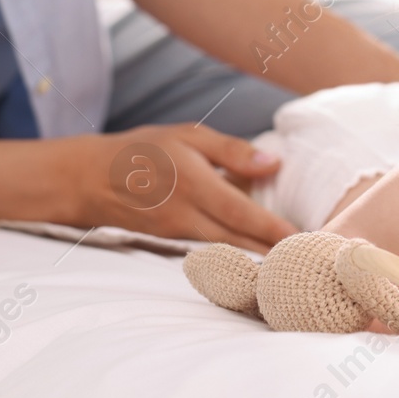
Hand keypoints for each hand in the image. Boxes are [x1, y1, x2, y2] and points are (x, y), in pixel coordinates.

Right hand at [62, 125, 297, 251]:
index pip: (242, 213)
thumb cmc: (143, 150)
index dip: (273, 230)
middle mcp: (187, 215)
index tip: (303, 240)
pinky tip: (255, 257)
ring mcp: (177, 234)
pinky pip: (210, 250)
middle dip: (274, 253)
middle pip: (239, 241)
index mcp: (195, 184)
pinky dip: (235, 255)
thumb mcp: (187, 136)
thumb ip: (231, 152)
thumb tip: (272, 164)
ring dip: (258, 258)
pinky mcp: (171, 243)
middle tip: (309, 260)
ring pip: (226, 250)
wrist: (89, 180)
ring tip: (292, 261)